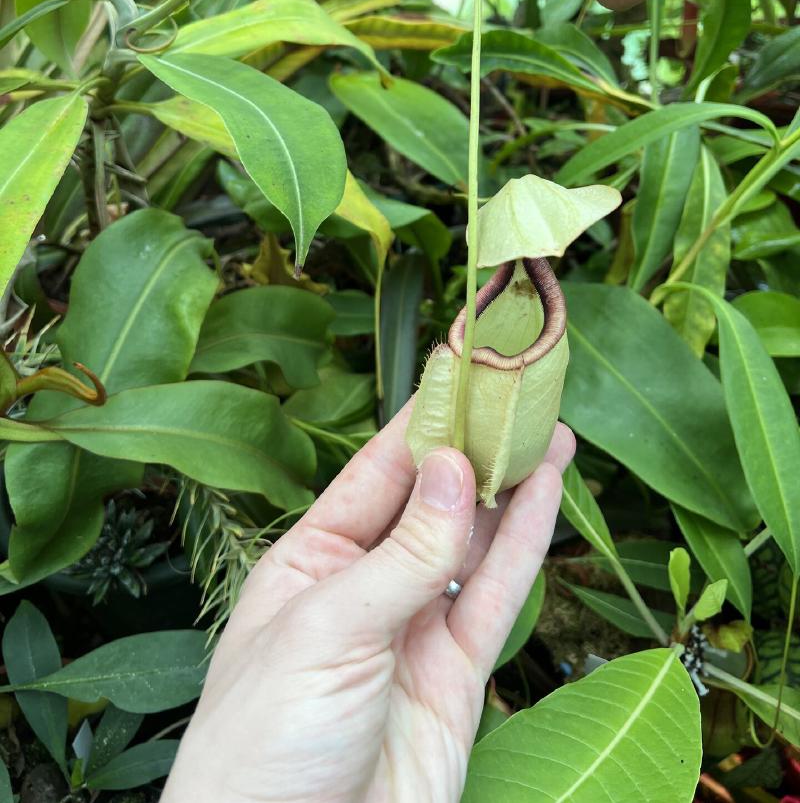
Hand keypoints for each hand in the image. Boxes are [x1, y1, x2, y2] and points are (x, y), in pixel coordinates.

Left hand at [162, 401, 573, 802]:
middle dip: (476, 449)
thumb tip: (454, 469)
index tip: (464, 372)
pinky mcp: (457, 677)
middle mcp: (367, 586)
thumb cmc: (263, 744)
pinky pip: (497, 598)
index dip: (422, 420)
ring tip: (549, 431)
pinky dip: (525, 546)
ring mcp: (415, 630)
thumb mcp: (326, 632)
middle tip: (522, 394)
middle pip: (432, 501)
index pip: (377, 472)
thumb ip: (403, 555)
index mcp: (312, 560)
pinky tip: (547, 496)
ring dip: (512, 488)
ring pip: (473, 543)